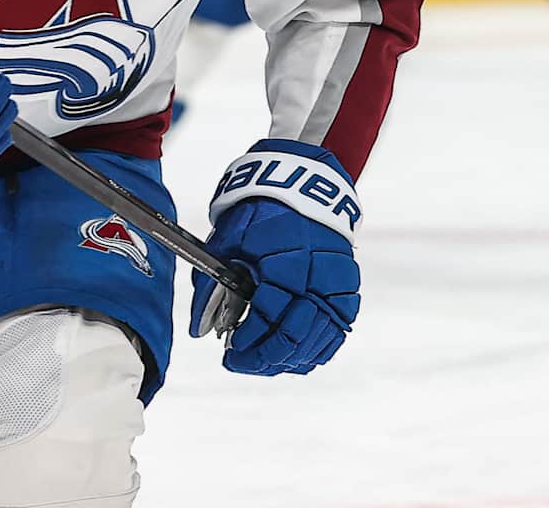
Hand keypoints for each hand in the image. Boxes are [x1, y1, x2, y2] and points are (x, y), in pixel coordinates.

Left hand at [189, 139, 360, 375]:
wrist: (304, 186)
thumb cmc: (261, 211)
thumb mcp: (229, 240)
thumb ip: (211, 285)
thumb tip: (199, 329)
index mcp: (286, 262)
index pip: (268, 318)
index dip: (247, 343)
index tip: (229, 353)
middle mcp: (318, 278)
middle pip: (294, 338)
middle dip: (263, 358)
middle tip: (240, 362)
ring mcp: (338, 287)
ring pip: (316, 343)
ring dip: (286, 360)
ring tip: (261, 361)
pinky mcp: (349, 291)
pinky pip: (335, 335)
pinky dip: (312, 351)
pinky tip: (290, 356)